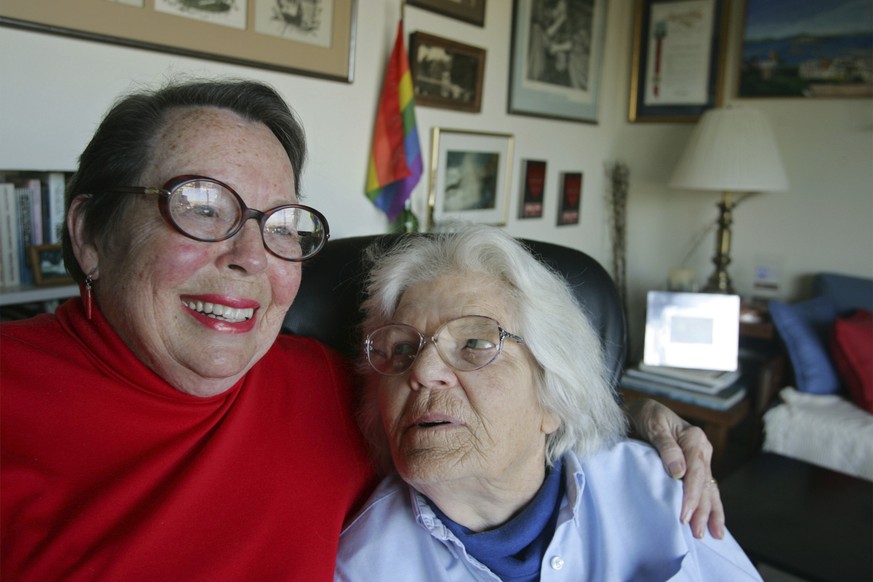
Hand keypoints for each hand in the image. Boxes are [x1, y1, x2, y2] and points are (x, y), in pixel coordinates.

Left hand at [623, 398, 724, 539]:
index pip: (696, 472)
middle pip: (705, 484)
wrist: (639, 411)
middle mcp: (702, 450)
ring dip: (710, 513)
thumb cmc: (644, 415)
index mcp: (694, 438)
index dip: (691, 495)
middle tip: (696, 532)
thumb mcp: (653, 424)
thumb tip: (678, 471)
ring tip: (713, 535)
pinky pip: (705, 489)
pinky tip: (713, 523)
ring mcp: (700, 460)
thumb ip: (666, 446)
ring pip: (709, 489)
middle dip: (702, 510)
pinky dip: (710, 506)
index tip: (684, 515)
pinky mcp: (694, 468)